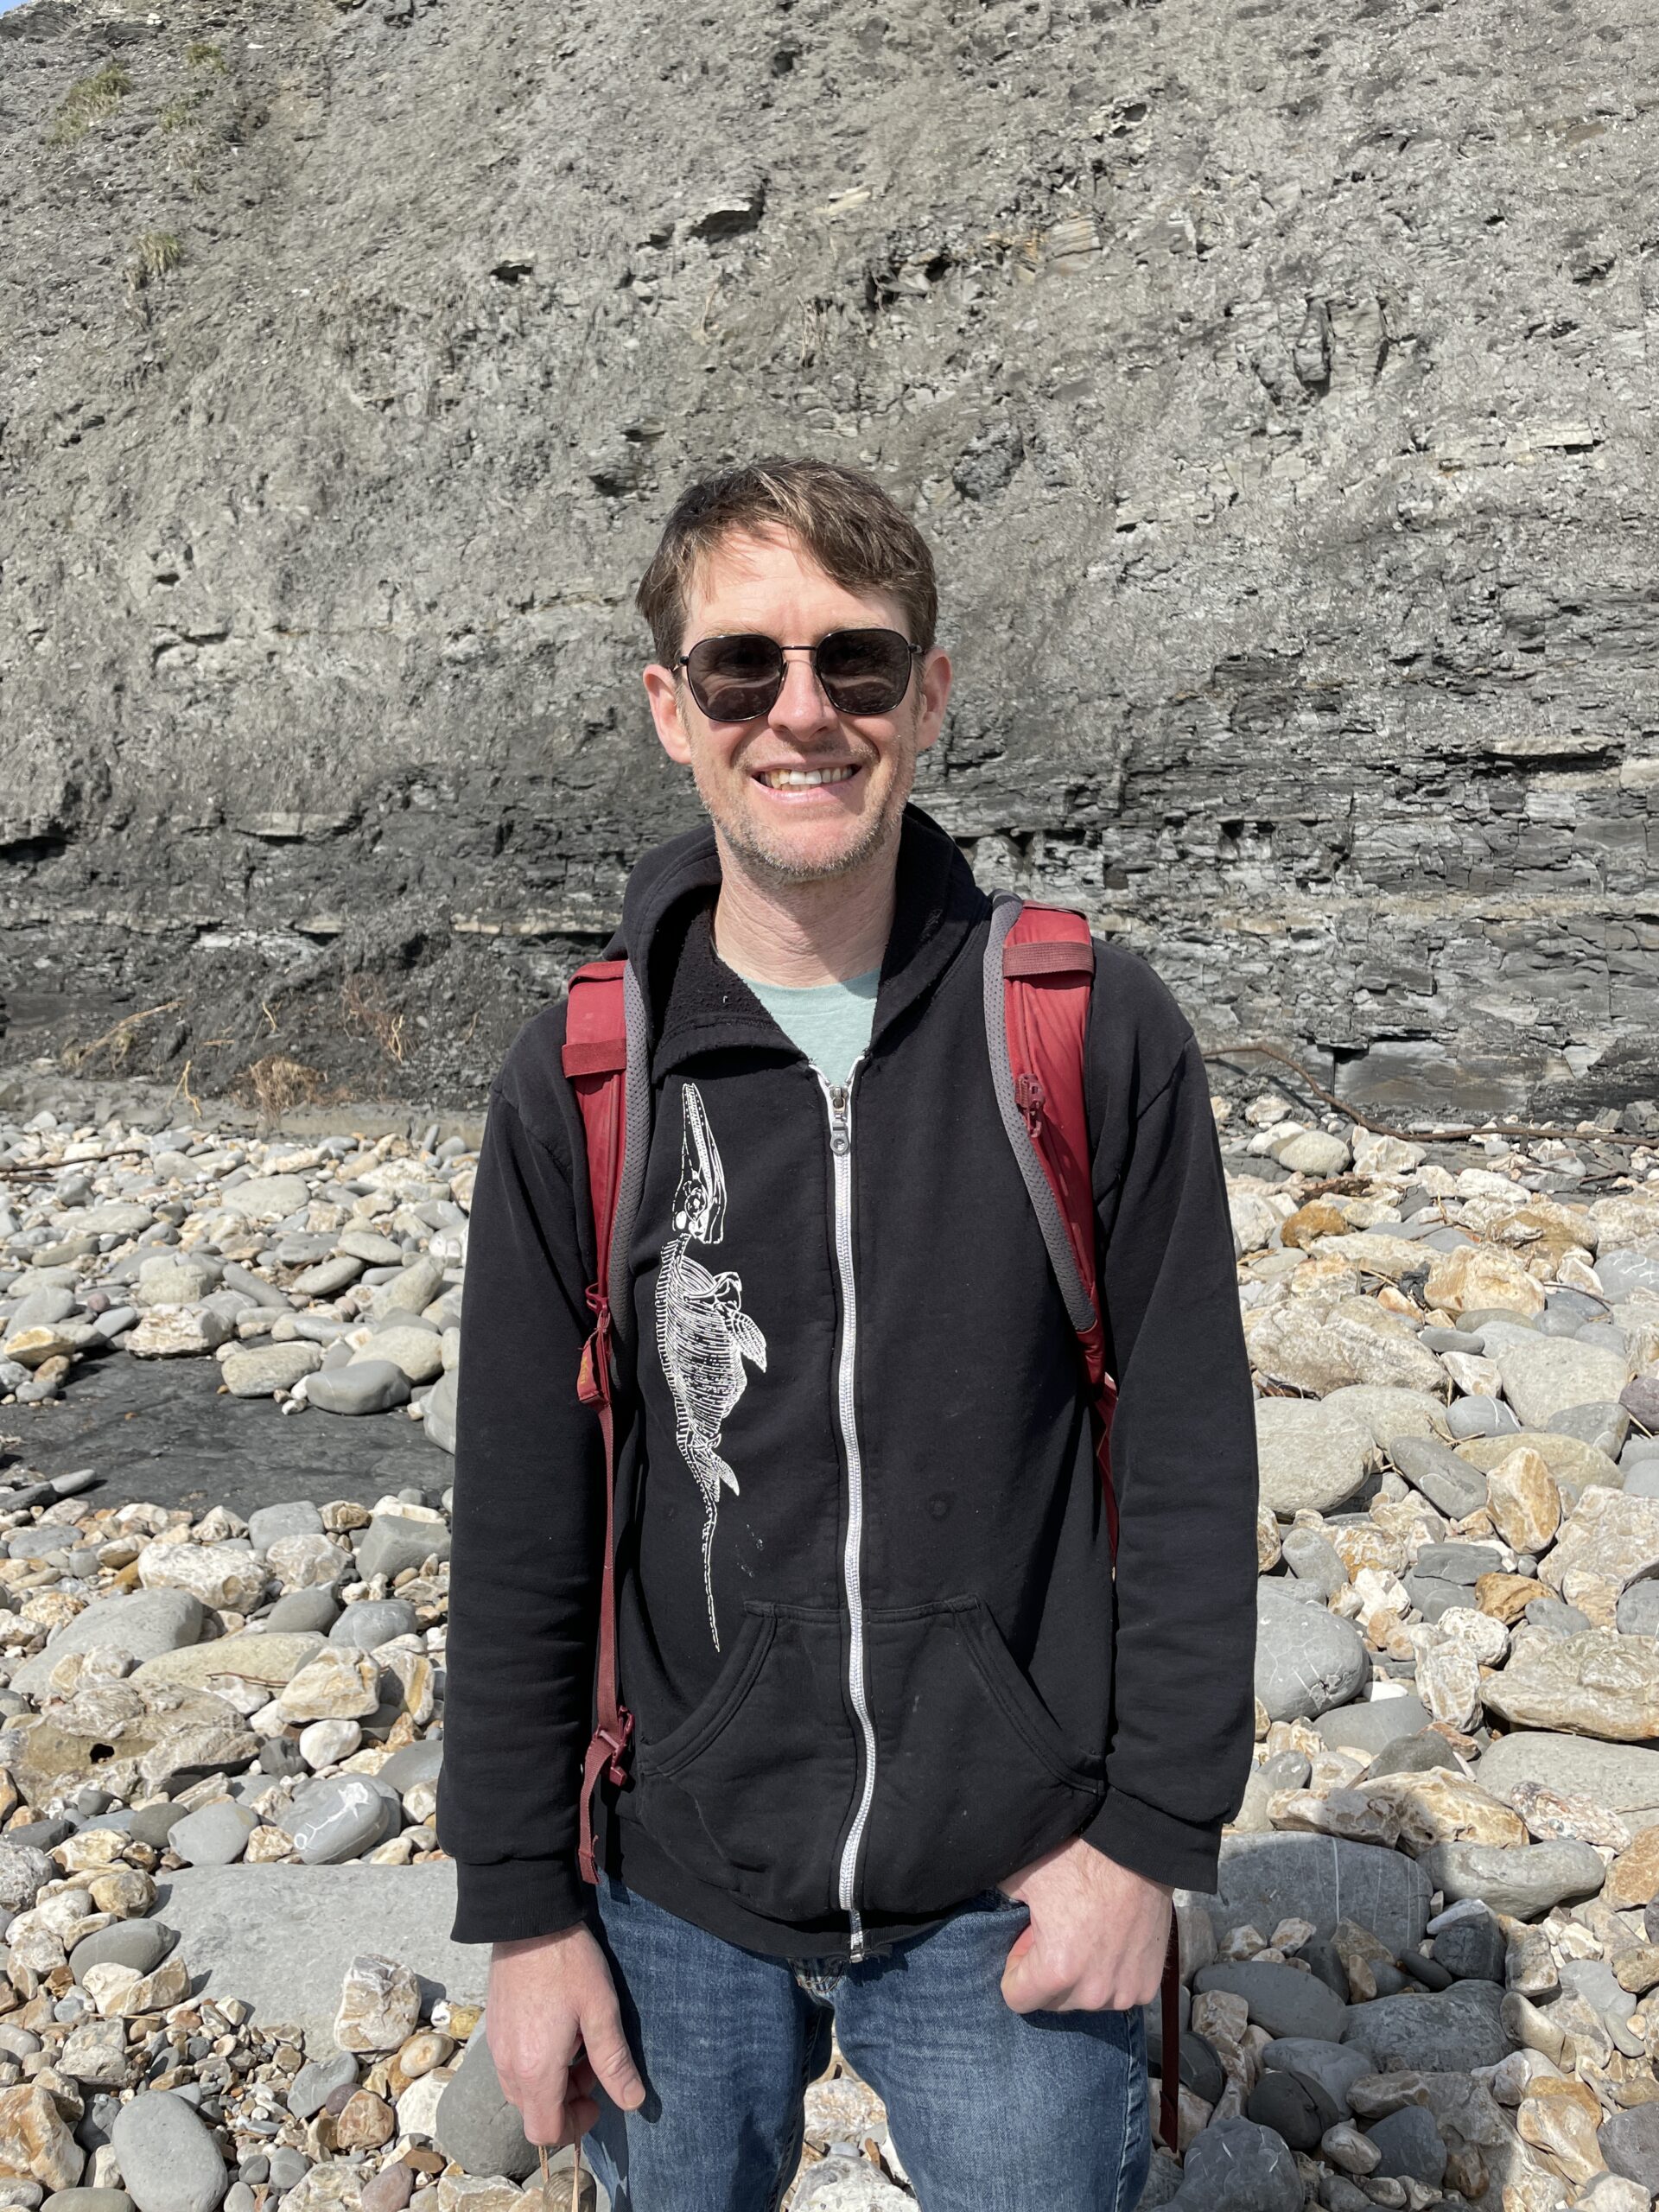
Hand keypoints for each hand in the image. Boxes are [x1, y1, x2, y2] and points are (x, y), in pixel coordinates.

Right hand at [487, 1925, 645, 2145]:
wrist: (529, 1921)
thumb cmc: (567, 1964)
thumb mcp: (601, 2011)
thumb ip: (614, 2062)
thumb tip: (633, 2101)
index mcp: (534, 2070)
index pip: (545, 2131)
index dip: (575, 2127)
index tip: (598, 2100)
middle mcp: (508, 2066)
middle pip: (534, 2112)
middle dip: (567, 2101)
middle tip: (593, 2064)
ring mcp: (497, 2047)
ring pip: (523, 2089)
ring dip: (553, 2081)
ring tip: (579, 2041)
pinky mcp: (495, 2027)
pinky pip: (514, 2065)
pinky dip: (537, 2062)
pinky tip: (558, 2027)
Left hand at [998, 1837, 1172, 2013]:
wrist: (1135, 1847)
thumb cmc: (1078, 1858)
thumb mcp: (1022, 1877)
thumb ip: (999, 1908)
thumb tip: (985, 1919)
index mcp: (1057, 1971)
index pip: (1017, 1999)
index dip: (1015, 1968)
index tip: (1027, 1941)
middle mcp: (1093, 1992)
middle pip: (1052, 2001)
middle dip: (1048, 1974)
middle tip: (1056, 1931)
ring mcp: (1124, 1992)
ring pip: (1085, 1999)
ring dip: (1081, 1977)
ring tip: (1086, 1933)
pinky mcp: (1148, 1986)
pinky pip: (1117, 1992)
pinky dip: (1111, 1974)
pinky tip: (1112, 1940)